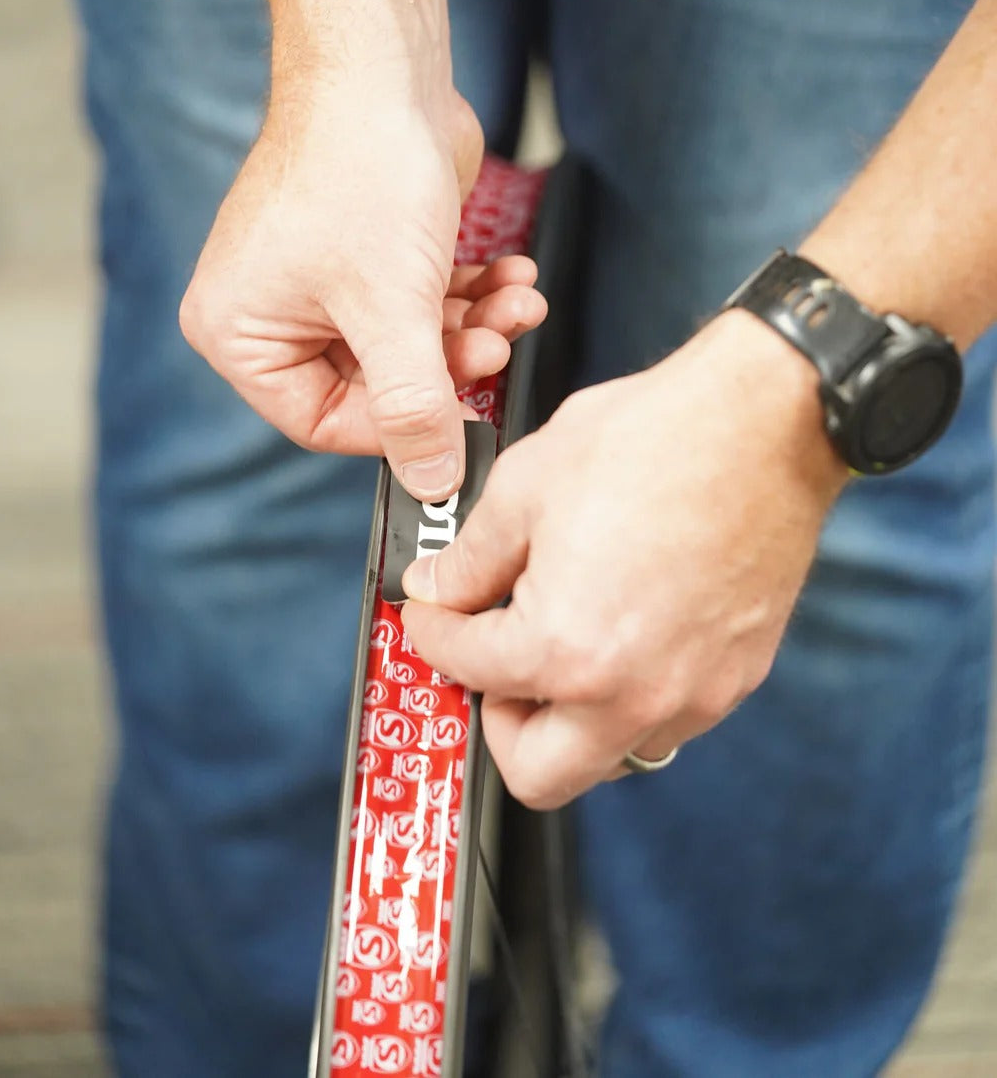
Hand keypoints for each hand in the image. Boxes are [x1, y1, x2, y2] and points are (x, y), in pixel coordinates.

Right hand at [179, 79, 546, 499]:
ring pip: (406, 338)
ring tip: (518, 303)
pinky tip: (511, 277)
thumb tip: (433, 485)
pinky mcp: (363, 246)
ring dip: (472, 327)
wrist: (383, 66)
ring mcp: (317, 275)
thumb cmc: (361, 173)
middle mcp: (268, 308)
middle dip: (448, 364)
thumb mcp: (392, 310)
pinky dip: (468, 293)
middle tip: (499, 344)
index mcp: (238, 331)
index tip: (460, 422)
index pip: (322, 421)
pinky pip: (417, 297)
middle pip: (372, 381)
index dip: (399, 429)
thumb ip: (414, 407)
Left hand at [401, 312, 847, 806]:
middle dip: (497, 719)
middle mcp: (632, 696)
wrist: (764, 424)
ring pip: (608, 756)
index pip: (468, 670)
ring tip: (559, 641)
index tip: (435, 611)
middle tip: (491, 658)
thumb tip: (441, 586)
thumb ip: (470, 555)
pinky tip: (620, 627)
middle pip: (535, 773)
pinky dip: (628, 695)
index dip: (434, 632)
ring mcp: (693, 696)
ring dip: (569, 718)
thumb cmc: (656, 443)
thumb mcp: (525, 485)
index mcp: (565, 649)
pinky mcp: (736, 679)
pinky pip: (664, 721)